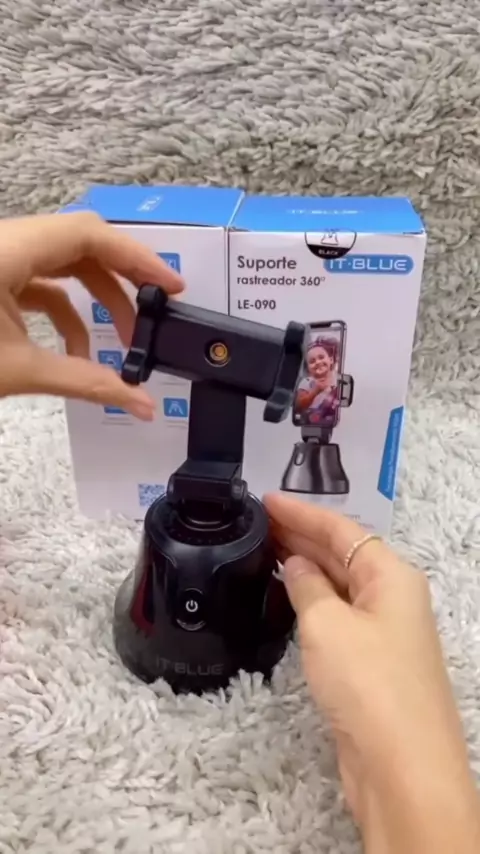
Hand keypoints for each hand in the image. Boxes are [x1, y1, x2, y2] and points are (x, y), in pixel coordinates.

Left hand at [0, 212, 183, 417]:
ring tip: (122, 338)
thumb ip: (86, 383)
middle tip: (155, 309)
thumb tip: (142, 404)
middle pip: (79, 245)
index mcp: (8, 251)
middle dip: (121, 281)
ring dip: (96, 300)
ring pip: (60, 263)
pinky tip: (77, 351)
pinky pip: (37, 282)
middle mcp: (4, 244)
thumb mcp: (21, 372)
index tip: (169, 286)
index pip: (89, 235)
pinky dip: (64, 311)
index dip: (137, 258)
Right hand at [265, 493, 479, 853]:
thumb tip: (296, 566)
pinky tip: (286, 597)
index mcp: (392, 575)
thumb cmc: (368, 683)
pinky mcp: (370, 663)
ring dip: (304, 567)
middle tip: (256, 523)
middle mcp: (392, 597)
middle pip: (343, 553)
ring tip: (263, 550)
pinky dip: (310, 601)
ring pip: (339, 585)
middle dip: (301, 536)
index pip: (341, 528)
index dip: (301, 513)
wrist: (401, 766)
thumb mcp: (327, 624)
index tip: (264, 500)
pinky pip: (337, 615)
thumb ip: (306, 587)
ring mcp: (383, 631)